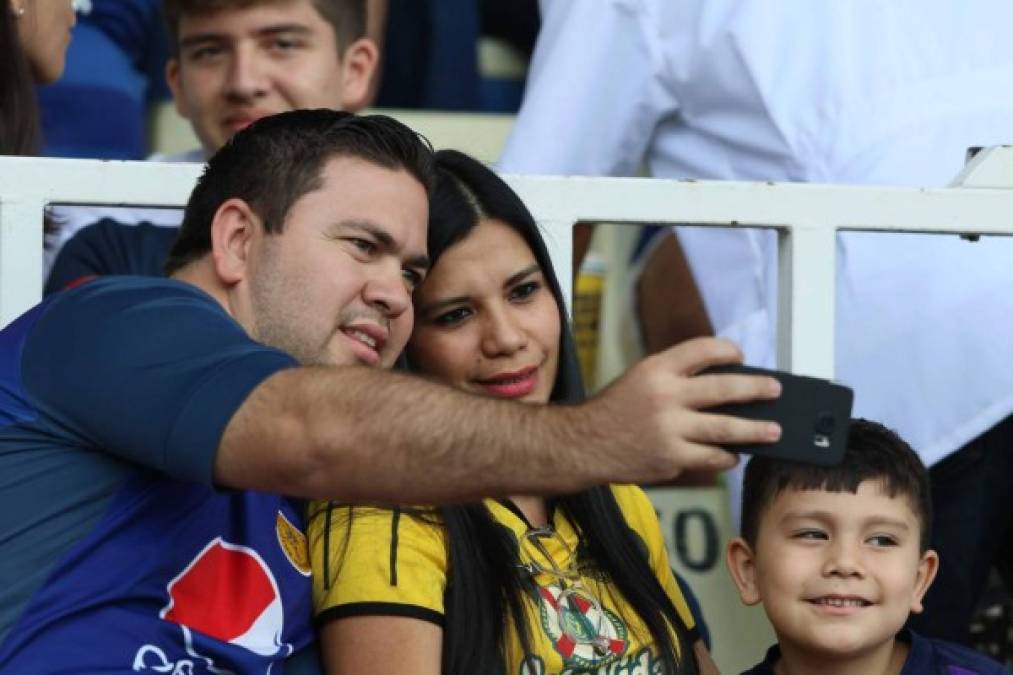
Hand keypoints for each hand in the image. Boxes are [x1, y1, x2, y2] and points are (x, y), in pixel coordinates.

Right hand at [577, 337, 780, 483]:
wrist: (584, 445)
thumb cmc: (615, 410)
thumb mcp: (640, 379)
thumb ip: (675, 377)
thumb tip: (725, 384)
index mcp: (656, 370)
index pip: (702, 350)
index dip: (727, 350)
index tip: (741, 356)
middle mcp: (665, 397)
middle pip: (724, 389)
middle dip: (756, 389)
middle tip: (775, 390)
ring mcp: (670, 430)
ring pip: (726, 429)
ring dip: (755, 430)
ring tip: (773, 430)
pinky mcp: (672, 459)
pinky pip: (711, 458)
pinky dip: (727, 456)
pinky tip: (734, 455)